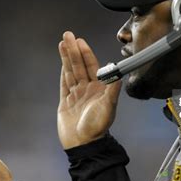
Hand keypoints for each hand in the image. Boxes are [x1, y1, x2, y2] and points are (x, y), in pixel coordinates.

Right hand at [57, 31, 121, 148]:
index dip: (85, 53)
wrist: (83, 144)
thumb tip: (118, 74)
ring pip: (70, 72)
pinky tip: (62, 63)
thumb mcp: (108, 108)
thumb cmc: (97, 128)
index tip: (80, 41)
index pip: (91, 66)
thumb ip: (112, 91)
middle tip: (67, 35)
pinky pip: (64, 84)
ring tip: (62, 43)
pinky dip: (63, 72)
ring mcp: (76, 94)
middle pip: (78, 65)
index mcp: (98, 89)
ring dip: (66, 58)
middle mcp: (87, 89)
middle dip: (73, 50)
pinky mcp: (66, 101)